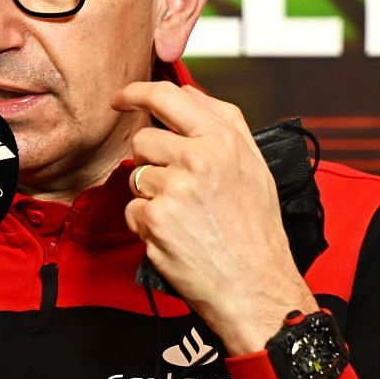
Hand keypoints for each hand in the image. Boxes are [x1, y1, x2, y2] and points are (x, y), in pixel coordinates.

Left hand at [114, 82, 316, 357]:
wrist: (256, 285)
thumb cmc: (257, 231)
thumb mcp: (254, 166)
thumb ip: (223, 126)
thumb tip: (188, 95)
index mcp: (225, 138)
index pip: (168, 96)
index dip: (137, 93)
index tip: (122, 98)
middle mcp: (201, 157)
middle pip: (144, 139)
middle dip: (151, 161)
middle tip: (176, 187)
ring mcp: (176, 187)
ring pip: (136, 176)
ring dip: (151, 196)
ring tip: (185, 216)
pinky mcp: (156, 218)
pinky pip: (133, 209)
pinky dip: (148, 225)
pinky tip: (176, 236)